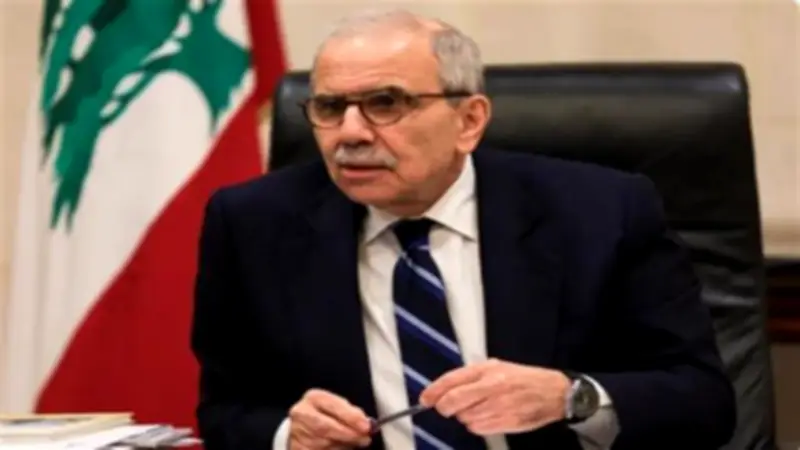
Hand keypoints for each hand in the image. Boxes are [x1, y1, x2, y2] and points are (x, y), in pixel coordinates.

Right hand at [288, 389, 372, 448]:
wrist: (303, 425)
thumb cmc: (326, 414)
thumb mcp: (338, 406)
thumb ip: (351, 412)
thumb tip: (367, 423)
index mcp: (314, 397)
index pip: (332, 405)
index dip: (350, 417)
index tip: (366, 426)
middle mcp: (302, 413)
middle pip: (326, 427)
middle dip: (348, 434)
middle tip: (364, 439)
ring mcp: (297, 431)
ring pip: (324, 442)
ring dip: (343, 445)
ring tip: (353, 443)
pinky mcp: (297, 447)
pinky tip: (340, 447)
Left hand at [419, 358, 570, 435]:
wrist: (553, 392)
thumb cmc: (523, 379)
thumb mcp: (497, 367)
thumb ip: (471, 376)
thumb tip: (445, 388)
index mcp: (488, 370)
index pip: (452, 380)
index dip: (434, 391)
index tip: (425, 398)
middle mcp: (492, 386)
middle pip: (453, 401)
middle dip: (444, 407)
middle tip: (445, 408)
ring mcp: (499, 406)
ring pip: (464, 417)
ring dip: (464, 416)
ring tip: (477, 408)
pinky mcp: (505, 422)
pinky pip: (478, 428)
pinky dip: (476, 425)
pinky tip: (486, 416)